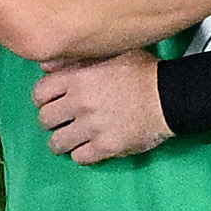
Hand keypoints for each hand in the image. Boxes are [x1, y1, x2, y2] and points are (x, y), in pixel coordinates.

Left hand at [33, 52, 166, 163]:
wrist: (171, 96)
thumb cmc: (143, 72)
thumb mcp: (109, 53)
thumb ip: (74, 59)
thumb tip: (44, 66)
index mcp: (78, 78)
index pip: (39, 93)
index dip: (43, 99)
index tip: (52, 102)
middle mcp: (80, 103)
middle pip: (45, 119)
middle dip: (52, 121)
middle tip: (63, 121)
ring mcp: (92, 127)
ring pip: (57, 143)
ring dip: (63, 141)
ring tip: (72, 138)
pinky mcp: (106, 147)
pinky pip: (79, 158)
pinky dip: (82, 154)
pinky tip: (89, 147)